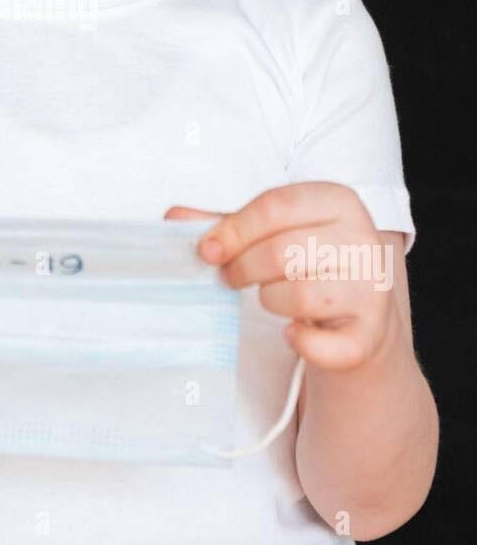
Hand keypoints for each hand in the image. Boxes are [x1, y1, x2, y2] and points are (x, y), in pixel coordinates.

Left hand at [165, 183, 398, 371]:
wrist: (361, 317)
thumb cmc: (308, 264)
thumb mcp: (272, 233)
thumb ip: (225, 223)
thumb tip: (172, 216)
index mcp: (338, 200)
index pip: (275, 206)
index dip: (232, 230)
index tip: (207, 251)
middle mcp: (363, 240)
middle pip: (282, 251)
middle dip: (243, 268)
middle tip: (231, 277)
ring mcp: (372, 288)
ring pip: (299, 295)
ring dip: (269, 300)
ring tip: (270, 297)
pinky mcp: (371, 334)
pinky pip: (323, 344)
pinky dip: (299, 342)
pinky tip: (292, 333)